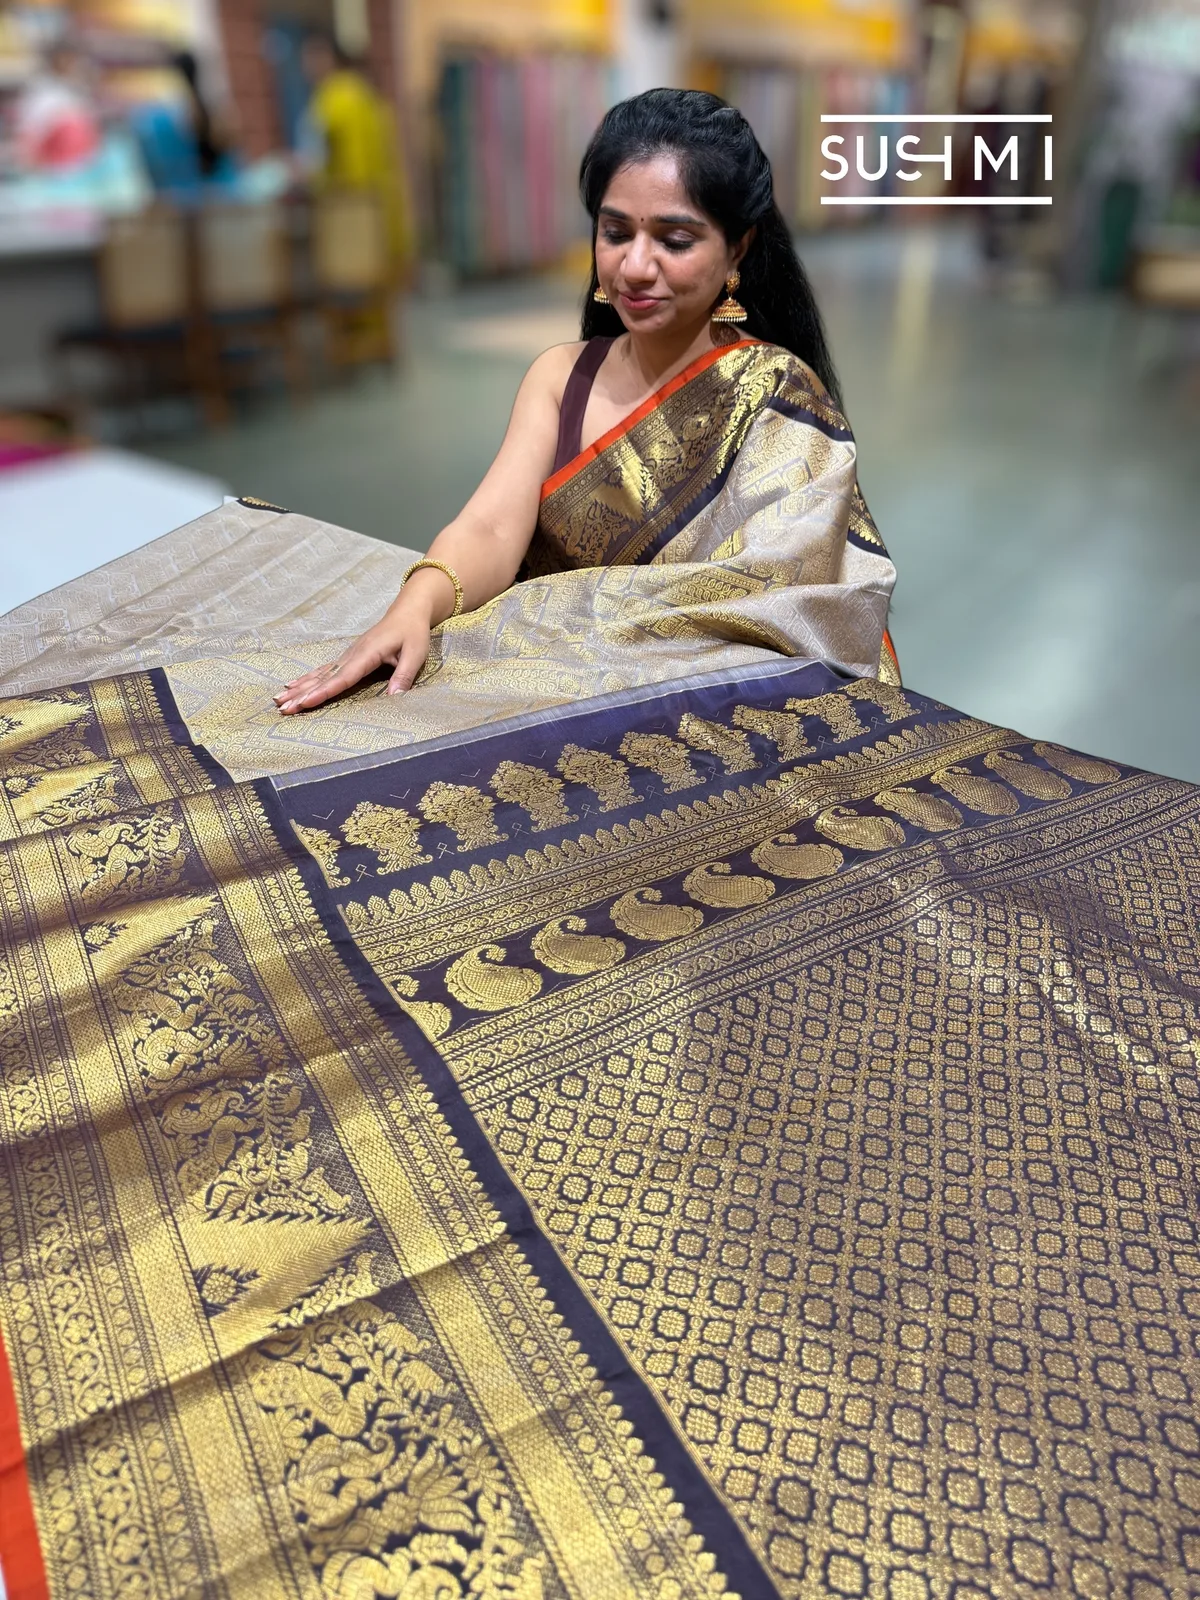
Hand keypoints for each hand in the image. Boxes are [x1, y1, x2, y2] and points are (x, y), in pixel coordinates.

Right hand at [274, 608, 430, 714]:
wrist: (407, 611)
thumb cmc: (412, 633)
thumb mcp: (416, 654)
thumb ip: (404, 676)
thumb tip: (394, 697)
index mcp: (368, 653)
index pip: (343, 677)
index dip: (324, 691)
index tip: (306, 702)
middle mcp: (352, 654)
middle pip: (323, 677)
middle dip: (302, 694)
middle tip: (282, 708)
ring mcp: (347, 655)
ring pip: (318, 674)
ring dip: (298, 688)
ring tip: (278, 700)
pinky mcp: (347, 657)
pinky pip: (323, 670)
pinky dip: (306, 679)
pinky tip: (291, 685)